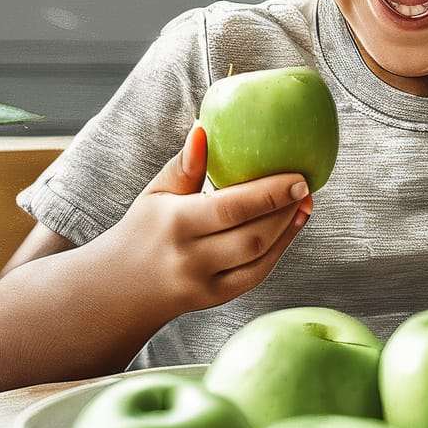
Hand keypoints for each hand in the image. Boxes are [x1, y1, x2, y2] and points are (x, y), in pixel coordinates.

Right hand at [98, 123, 314, 320]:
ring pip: (259, 258)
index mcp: (175, 224)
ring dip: (288, 228)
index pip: (231, 208)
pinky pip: (257, 275)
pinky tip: (292, 225)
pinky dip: (280, 249)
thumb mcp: (155, 193)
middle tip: (307, 185)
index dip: (270, 193)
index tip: (298, 176)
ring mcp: (205, 284)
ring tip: (304, 201)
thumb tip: (204, 128)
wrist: (120, 289)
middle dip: (286, 210)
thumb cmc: (143, 230)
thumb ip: (184, 164)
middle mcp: (191, 258)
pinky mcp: (217, 300)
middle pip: (252, 236)